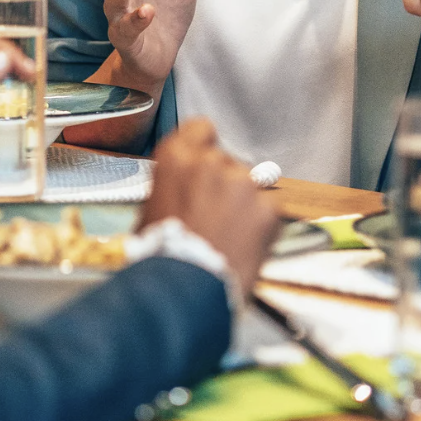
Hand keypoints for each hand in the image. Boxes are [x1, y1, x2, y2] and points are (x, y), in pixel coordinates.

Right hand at [141, 119, 282, 291]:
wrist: (182, 291)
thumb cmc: (160, 257)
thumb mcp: (150, 212)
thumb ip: (174, 187)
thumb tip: (183, 190)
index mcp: (177, 159)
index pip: (201, 129)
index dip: (205, 144)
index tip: (206, 159)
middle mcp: (212, 163)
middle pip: (227, 162)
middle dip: (224, 185)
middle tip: (214, 218)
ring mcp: (244, 184)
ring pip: (251, 186)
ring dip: (244, 205)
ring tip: (229, 238)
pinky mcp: (269, 208)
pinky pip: (270, 210)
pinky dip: (262, 226)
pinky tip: (245, 246)